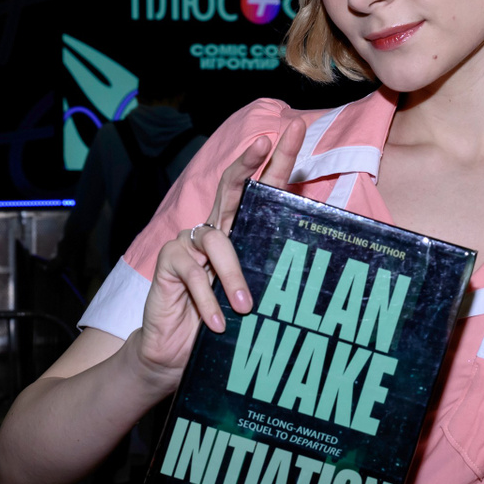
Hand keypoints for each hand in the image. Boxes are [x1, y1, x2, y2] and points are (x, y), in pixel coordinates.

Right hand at [132, 117, 303, 383]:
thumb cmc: (222, 321)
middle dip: (247, 164)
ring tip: (245, 309)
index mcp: (239, 233)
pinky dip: (207, 299)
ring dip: (233, 276)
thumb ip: (271, 277)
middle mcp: (214, 230)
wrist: (177, 352)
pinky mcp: (168, 263)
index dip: (276, 161)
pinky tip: (216, 322)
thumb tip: (315, 270)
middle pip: (230, 189)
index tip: (294, 130)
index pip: (261, 192)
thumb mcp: (255, 298)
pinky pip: (192, 272)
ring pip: (217, 242)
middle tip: (264, 144)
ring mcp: (188, 244)